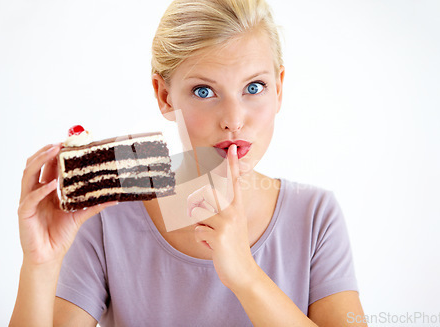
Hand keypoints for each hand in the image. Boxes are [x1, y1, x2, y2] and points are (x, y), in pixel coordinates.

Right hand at [18, 143, 115, 265]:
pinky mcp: (24, 213)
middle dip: (46, 152)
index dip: (56, 154)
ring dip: (40, 161)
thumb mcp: (80, 215)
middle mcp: (35, 192)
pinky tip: (51, 184)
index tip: (69, 142)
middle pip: (35, 165)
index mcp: (47, 190)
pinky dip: (41, 189)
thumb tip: (115, 198)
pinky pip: (30, 198)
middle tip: (60, 143)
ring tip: (53, 152)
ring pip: (28, 174)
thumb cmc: (60, 234)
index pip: (49, 166)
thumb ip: (95, 205)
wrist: (49, 255)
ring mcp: (28, 201)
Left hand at [188, 144, 257, 290]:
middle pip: (206, 192)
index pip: (234, 181)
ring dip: (200, 227)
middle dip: (197, 204)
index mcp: (237, 207)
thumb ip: (219, 211)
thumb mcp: (230, 225)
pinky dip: (201, 240)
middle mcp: (233, 211)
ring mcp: (227, 222)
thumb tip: (198, 200)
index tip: (232, 148)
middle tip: (205, 220)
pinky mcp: (219, 235)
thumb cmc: (231, 246)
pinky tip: (212, 247)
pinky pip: (197, 231)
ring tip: (212, 237)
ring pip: (198, 213)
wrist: (242, 271)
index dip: (232, 164)